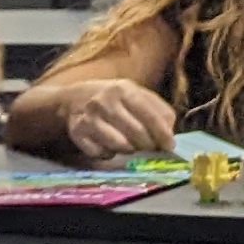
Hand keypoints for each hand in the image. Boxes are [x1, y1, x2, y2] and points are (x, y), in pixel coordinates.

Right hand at [57, 80, 180, 159]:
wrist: (73, 98)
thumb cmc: (114, 99)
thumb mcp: (136, 95)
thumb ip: (157, 111)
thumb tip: (168, 134)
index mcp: (123, 90)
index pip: (149, 115)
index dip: (162, 133)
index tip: (169, 146)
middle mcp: (104, 102)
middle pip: (136, 133)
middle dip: (148, 145)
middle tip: (150, 148)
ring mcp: (89, 118)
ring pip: (119, 145)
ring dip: (129, 150)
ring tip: (130, 145)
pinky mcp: (77, 133)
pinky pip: (100, 153)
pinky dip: (109, 154)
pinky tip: (109, 146)